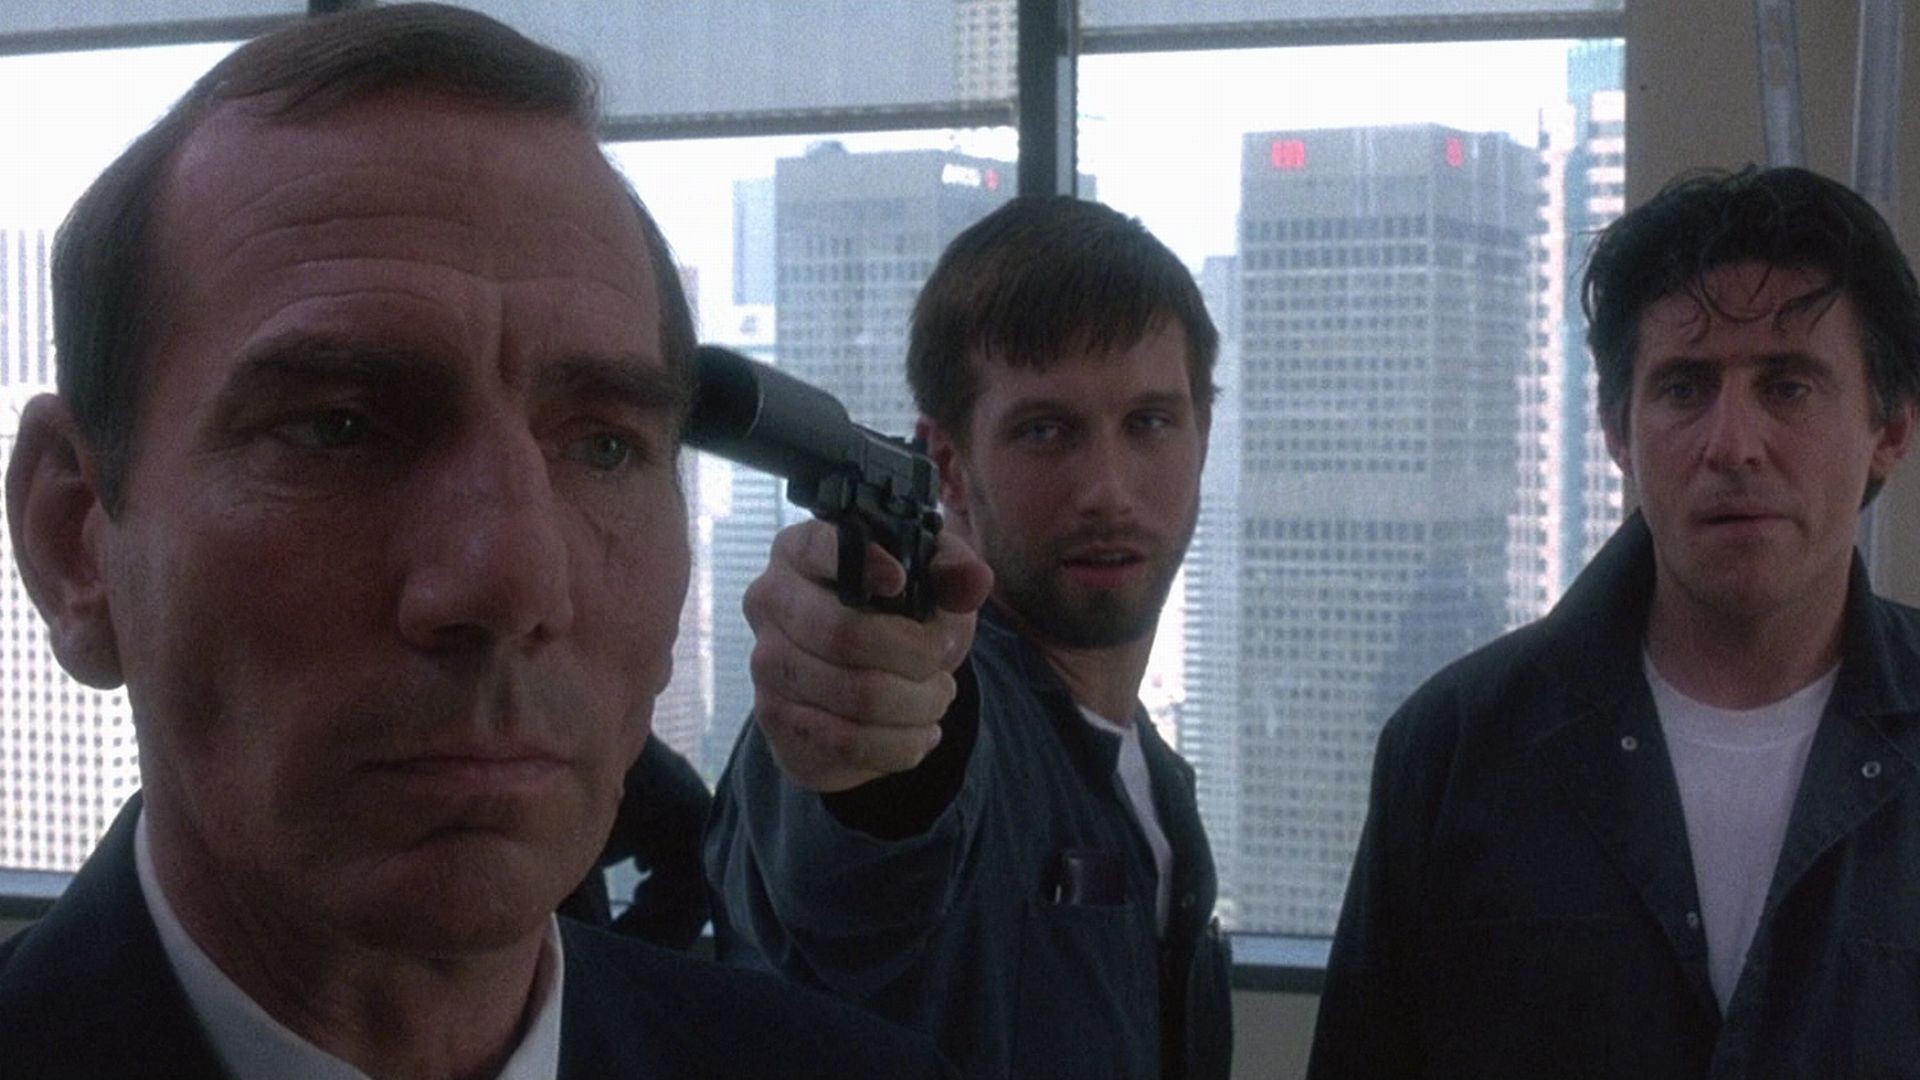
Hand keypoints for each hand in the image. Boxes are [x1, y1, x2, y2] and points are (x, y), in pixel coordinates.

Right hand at [743, 520, 992, 791]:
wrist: (863, 681)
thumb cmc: (895, 614)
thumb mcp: (930, 581)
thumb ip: (953, 572)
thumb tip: (975, 580)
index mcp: (799, 550)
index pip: (820, 546)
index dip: (865, 564)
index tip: (901, 582)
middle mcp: (769, 602)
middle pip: (845, 635)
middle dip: (916, 655)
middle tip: (942, 659)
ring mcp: (765, 664)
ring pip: (856, 697)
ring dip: (918, 704)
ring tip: (939, 697)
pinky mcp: (776, 719)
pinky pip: (848, 742)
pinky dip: (902, 744)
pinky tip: (922, 734)